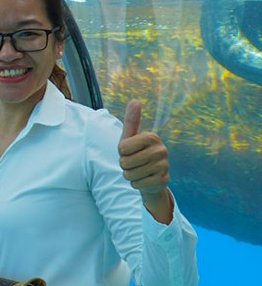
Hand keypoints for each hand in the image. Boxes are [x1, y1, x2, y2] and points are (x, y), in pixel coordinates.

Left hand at [118, 100, 173, 219]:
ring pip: (131, 174)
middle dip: (124, 165)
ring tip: (138, 171)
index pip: (122, 148)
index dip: (121, 152)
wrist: (148, 176)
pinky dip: (136, 184)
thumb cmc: (135, 154)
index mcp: (151, 137)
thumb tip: (135, 100)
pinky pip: (138, 184)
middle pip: (125, 162)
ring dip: (129, 175)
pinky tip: (144, 179)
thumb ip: (131, 120)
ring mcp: (165, 166)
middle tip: (133, 163)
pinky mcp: (164, 180)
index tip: (129, 151)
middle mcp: (161, 150)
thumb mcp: (129, 137)